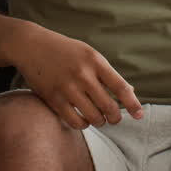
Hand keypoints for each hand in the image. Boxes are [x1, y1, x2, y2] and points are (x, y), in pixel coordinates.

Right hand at [13, 25, 143, 130]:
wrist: (31, 45)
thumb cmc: (65, 51)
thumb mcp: (89, 54)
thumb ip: (108, 73)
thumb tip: (130, 91)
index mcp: (95, 61)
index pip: (121, 87)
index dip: (132, 104)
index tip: (139, 115)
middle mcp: (83, 74)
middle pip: (109, 107)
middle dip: (115, 118)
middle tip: (114, 118)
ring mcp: (67, 87)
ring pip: (94, 117)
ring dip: (99, 121)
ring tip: (98, 118)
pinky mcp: (53, 98)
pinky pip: (75, 121)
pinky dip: (83, 124)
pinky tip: (82, 119)